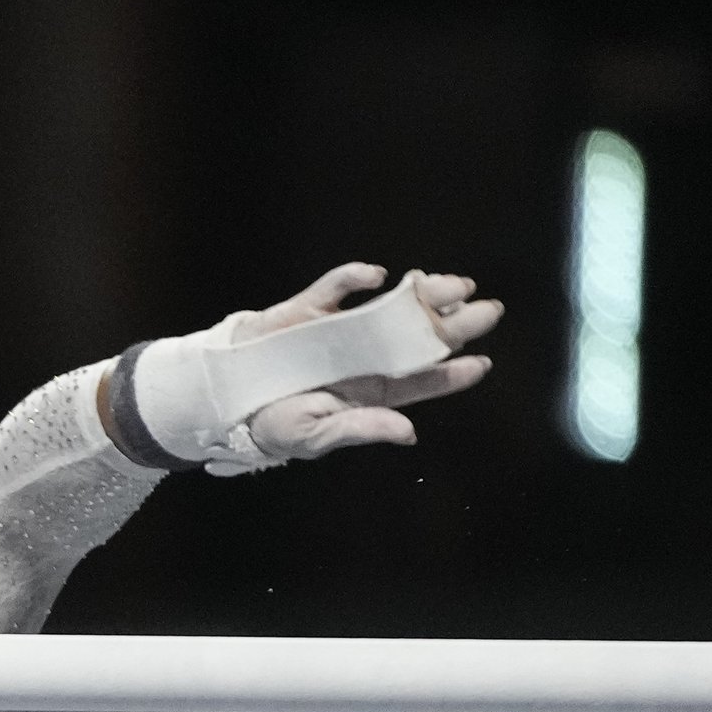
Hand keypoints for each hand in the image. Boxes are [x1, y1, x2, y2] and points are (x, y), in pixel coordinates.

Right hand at [237, 264, 499, 465]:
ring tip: (449, 284)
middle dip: (454, 324)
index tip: (482, 363)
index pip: (420, 380)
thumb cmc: (274, 423)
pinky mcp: (309, 309)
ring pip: (390, 307)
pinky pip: (335, 288)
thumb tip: (408, 433)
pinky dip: (353, 278)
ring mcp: (339, 329)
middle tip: (487, 309)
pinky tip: (377, 276)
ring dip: (421, 294)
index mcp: (371, 391)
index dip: (452, 373)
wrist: (225, 398)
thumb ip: (361, 428)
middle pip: (417, 338)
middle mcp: (364, 356)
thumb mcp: (317, 434)